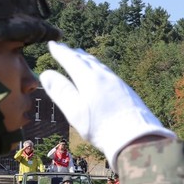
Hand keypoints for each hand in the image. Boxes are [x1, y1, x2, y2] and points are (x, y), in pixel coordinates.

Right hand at [40, 42, 174, 168]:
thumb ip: (62, 92)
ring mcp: (119, 83)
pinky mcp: (127, 91)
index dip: (60, 52)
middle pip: (87, 60)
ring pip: (100, 66)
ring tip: (82, 57)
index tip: (52, 44)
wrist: (137, 138)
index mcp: (90, 79)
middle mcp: (105, 76)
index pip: (72, 60)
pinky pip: (109, 73)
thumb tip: (46, 73)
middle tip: (65, 48)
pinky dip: (100, 68)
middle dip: (74, 54)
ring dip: (89, 60)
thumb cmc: (102, 128)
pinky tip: (102, 74)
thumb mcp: (76, 112)